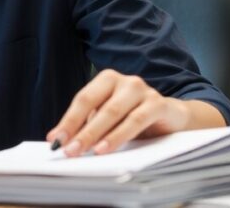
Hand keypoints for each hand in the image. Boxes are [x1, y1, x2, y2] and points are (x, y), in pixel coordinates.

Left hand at [46, 69, 221, 156]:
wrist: (174, 117)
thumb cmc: (134, 117)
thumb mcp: (110, 119)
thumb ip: (88, 125)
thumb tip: (58, 140)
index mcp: (107, 79)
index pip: (83, 100)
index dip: (68, 120)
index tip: (54, 140)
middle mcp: (124, 81)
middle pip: (95, 105)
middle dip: (79, 130)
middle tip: (67, 150)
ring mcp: (143, 90)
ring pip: (114, 112)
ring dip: (96, 134)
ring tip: (84, 151)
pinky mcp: (159, 104)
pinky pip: (136, 120)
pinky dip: (119, 135)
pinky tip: (106, 148)